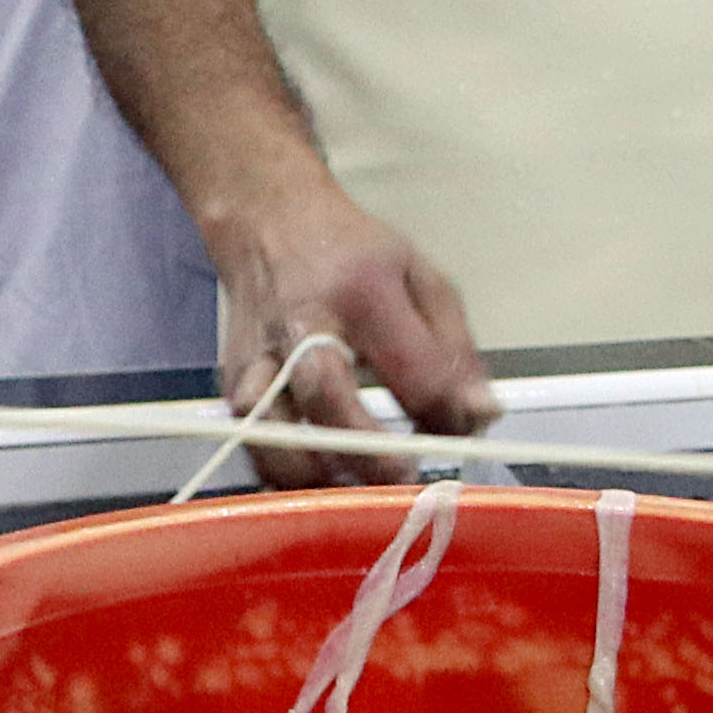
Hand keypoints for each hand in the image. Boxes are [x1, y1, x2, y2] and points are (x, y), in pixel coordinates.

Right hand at [203, 167, 496, 489]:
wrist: (268, 221)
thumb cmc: (354, 254)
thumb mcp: (422, 278)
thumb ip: (455, 350)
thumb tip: (481, 417)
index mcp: (363, 291)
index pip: (410, 365)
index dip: (443, 412)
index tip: (463, 434)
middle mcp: (303, 325)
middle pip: (326, 395)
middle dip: (369, 450)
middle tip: (406, 477)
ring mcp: (258, 356)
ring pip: (270, 428)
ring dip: (317, 474)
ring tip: (358, 492)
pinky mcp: (231, 381)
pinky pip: (250, 442)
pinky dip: (281, 474)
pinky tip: (321, 485)